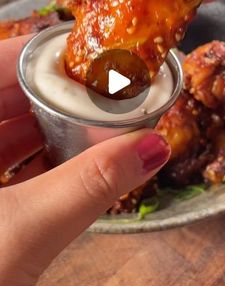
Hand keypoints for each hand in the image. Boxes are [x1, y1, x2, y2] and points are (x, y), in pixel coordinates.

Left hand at [0, 36, 169, 285]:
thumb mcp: (22, 229)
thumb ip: (90, 186)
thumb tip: (149, 148)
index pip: (2, 60)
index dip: (47, 56)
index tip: (90, 59)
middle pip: (7, 92)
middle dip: (57, 94)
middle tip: (101, 95)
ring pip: (6, 126)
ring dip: (49, 127)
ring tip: (92, 126)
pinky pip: (2, 157)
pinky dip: (34, 156)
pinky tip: (65, 163)